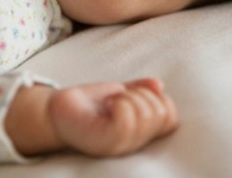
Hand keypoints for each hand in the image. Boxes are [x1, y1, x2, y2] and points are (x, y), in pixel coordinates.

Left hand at [48, 78, 177, 155]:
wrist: (59, 111)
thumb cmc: (91, 104)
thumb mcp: (121, 91)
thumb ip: (141, 88)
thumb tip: (159, 85)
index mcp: (143, 132)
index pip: (172, 118)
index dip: (159, 98)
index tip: (135, 93)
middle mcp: (135, 143)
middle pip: (160, 112)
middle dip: (140, 93)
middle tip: (119, 97)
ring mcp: (121, 146)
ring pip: (145, 115)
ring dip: (128, 96)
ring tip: (111, 102)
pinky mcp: (104, 143)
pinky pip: (126, 123)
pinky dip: (120, 103)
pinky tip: (108, 105)